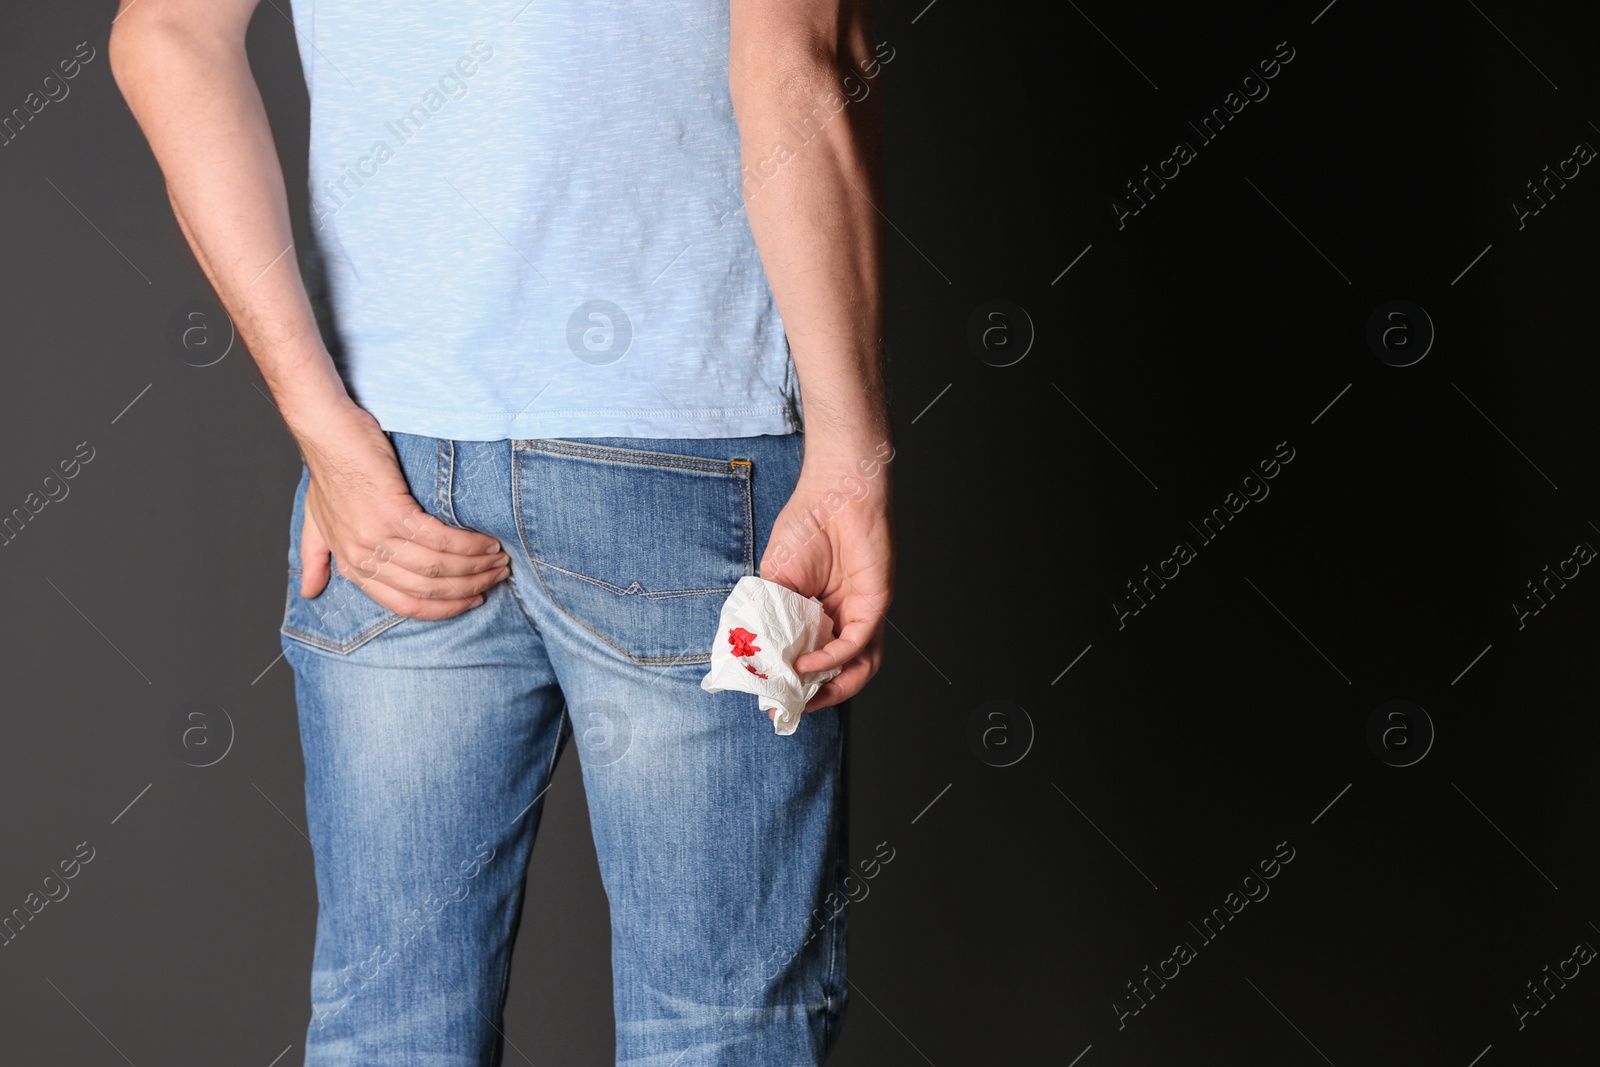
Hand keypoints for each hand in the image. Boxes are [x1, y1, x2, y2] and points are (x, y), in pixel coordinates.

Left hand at [289, 397, 509, 619]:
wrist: (328, 433)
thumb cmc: (329, 470)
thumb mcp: (316, 520)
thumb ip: (316, 556)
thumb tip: (310, 592)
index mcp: (351, 565)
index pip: (405, 604)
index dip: (444, 607)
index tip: (472, 599)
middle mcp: (364, 557)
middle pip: (428, 588)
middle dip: (469, 587)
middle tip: (497, 577)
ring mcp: (378, 536)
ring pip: (437, 567)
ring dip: (476, 566)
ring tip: (499, 560)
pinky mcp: (392, 512)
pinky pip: (440, 539)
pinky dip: (469, 544)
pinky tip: (486, 542)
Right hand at [760, 447, 895, 712]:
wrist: (836, 490)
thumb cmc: (805, 526)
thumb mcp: (774, 580)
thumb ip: (769, 616)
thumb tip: (757, 656)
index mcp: (818, 613)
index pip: (810, 658)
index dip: (792, 681)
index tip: (768, 697)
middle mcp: (842, 618)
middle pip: (836, 670)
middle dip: (811, 695)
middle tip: (784, 708)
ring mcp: (860, 613)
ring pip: (855, 667)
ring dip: (831, 690)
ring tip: (802, 700)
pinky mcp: (875, 604)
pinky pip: (857, 643)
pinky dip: (831, 660)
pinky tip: (806, 665)